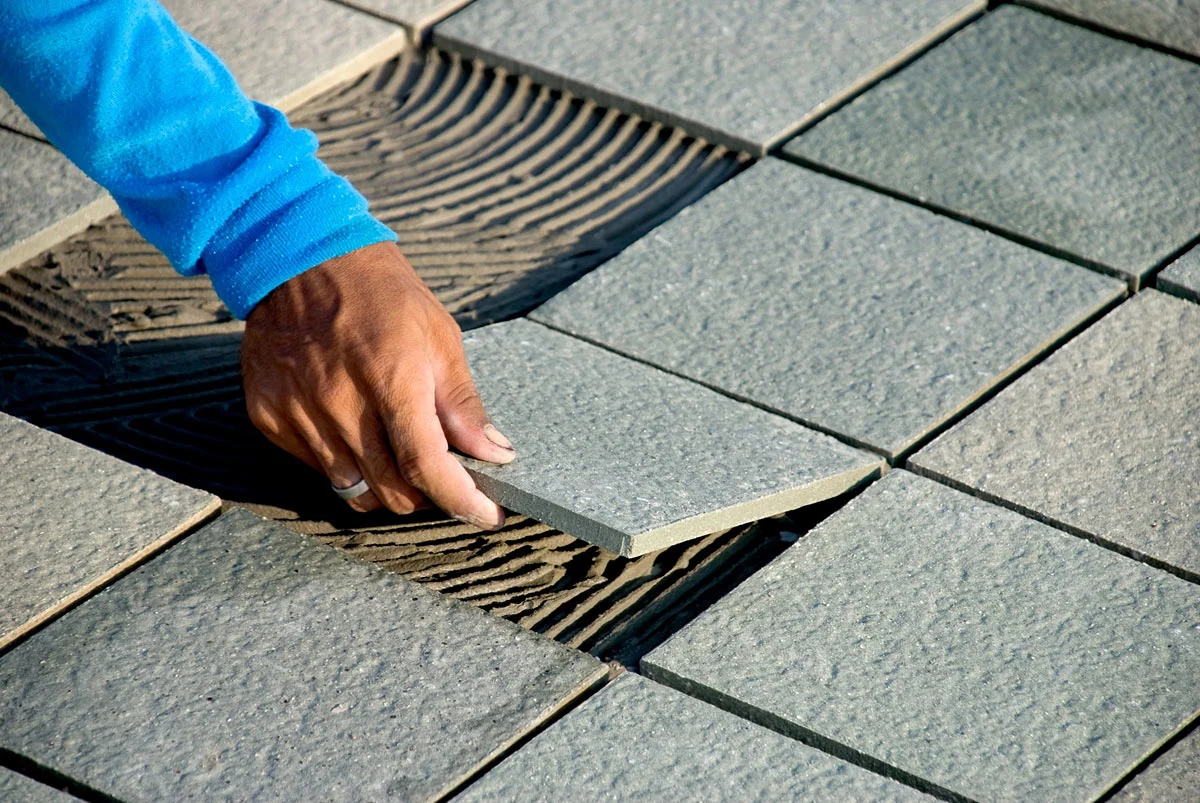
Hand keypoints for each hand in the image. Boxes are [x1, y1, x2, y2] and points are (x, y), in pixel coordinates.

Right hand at [241, 241, 514, 528]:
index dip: (460, 499)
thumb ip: (463, 405)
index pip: (425, 464)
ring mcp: (297, 411)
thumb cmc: (381, 293)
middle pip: (390, 489)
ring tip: (399, 453)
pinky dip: (346, 464)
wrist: (299, 256)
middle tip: (442, 476)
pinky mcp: (269, 416)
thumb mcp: (439, 337)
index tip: (485, 513)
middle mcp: (339, 400)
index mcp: (390, 376)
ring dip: (385, 485)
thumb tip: (494, 453)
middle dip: (426, 495)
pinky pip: (318, 468)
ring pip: (352, 488)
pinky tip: (357, 430)